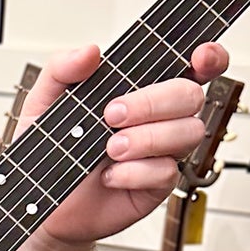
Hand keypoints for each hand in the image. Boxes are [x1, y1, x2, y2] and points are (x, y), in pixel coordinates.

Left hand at [17, 42, 228, 247]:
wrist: (42, 198)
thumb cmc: (50, 148)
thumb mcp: (44, 102)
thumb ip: (62, 69)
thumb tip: (90, 52)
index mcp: (139, 89)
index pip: (190, 67)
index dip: (207, 58)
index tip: (199, 57)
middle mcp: (157, 118)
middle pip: (191, 96)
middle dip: (154, 102)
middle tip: (112, 115)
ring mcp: (161, 151)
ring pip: (187, 133)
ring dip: (146, 138)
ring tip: (109, 148)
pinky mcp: (157, 184)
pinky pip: (167, 172)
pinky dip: (135, 172)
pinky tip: (110, 175)